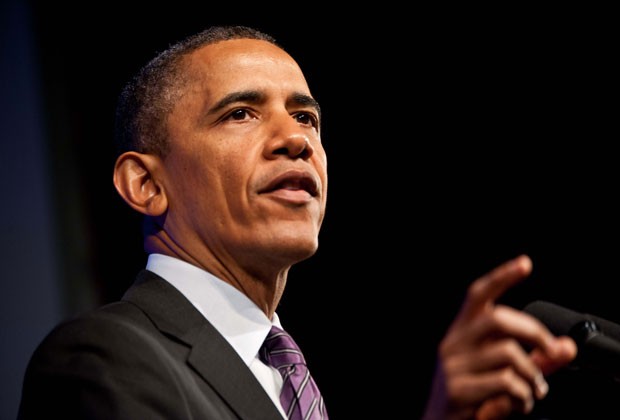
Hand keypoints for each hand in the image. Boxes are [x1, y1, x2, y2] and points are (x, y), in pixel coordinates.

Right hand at [421, 255, 576, 419]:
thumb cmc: (472, 398)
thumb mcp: (502, 373)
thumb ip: (534, 360)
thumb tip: (566, 347)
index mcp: (460, 333)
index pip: (477, 295)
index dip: (501, 277)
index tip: (525, 264)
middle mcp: (453, 344)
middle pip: (499, 319)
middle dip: (534, 332)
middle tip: (551, 350)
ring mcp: (453, 366)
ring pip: (508, 354)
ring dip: (532, 375)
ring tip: (533, 391)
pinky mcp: (458, 390)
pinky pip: (505, 383)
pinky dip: (523, 396)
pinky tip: (519, 404)